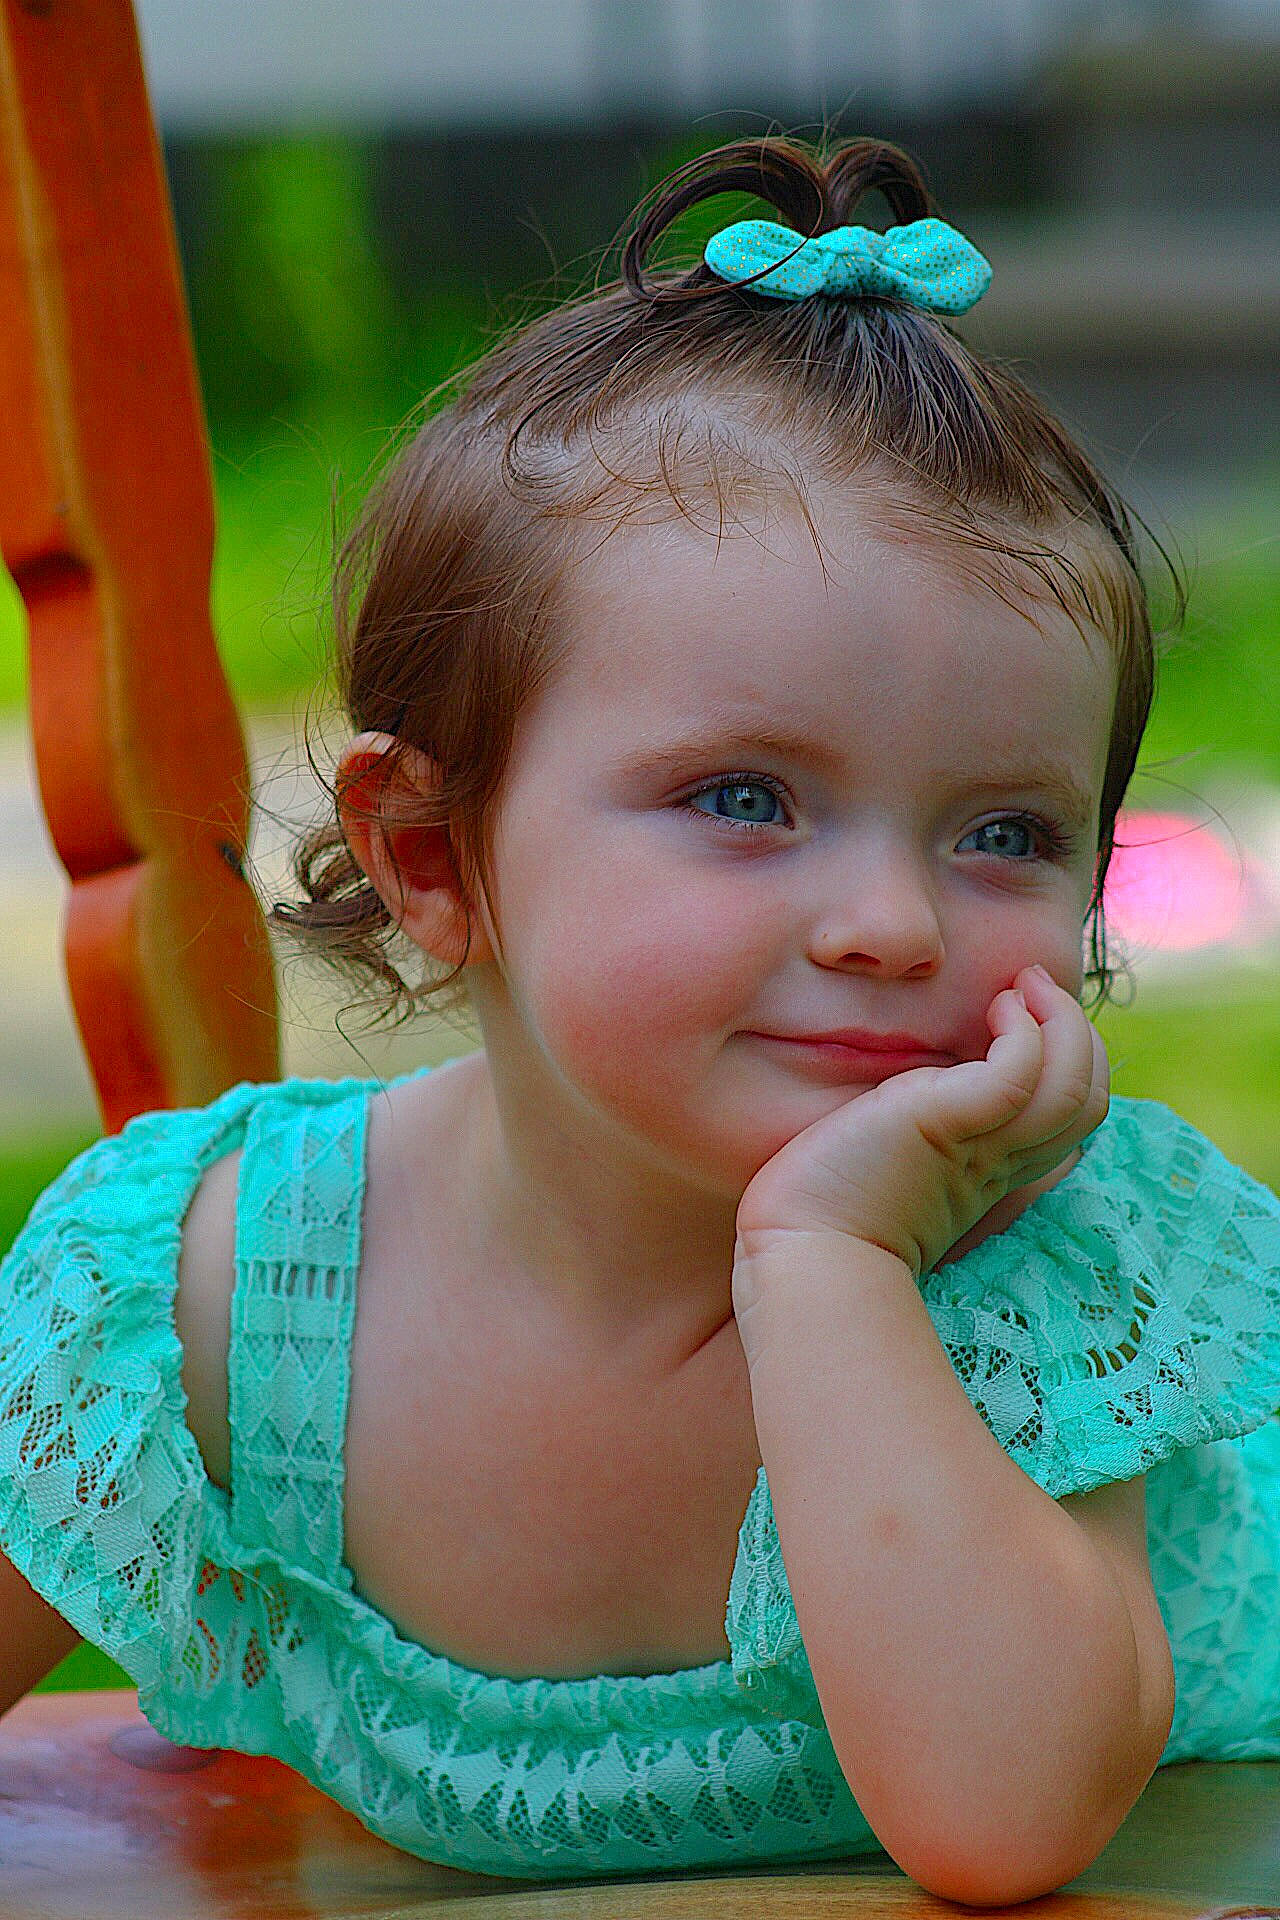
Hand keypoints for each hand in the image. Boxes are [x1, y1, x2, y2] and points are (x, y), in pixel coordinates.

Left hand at [734, 965, 1108, 1278]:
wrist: (799, 1251)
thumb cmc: (823, 1209)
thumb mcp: (888, 1159)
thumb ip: (917, 1133)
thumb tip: (915, 1094)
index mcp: (988, 1172)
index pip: (1069, 1121)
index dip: (1071, 1064)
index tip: (1028, 1020)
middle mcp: (997, 1162)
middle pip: (1087, 1102)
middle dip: (1079, 1033)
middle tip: (1035, 986)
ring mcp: (979, 1145)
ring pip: (1074, 1087)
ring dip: (1064, 1021)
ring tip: (1024, 986)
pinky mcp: (947, 1124)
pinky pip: (1021, 1072)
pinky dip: (1026, 1031)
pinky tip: (997, 1006)